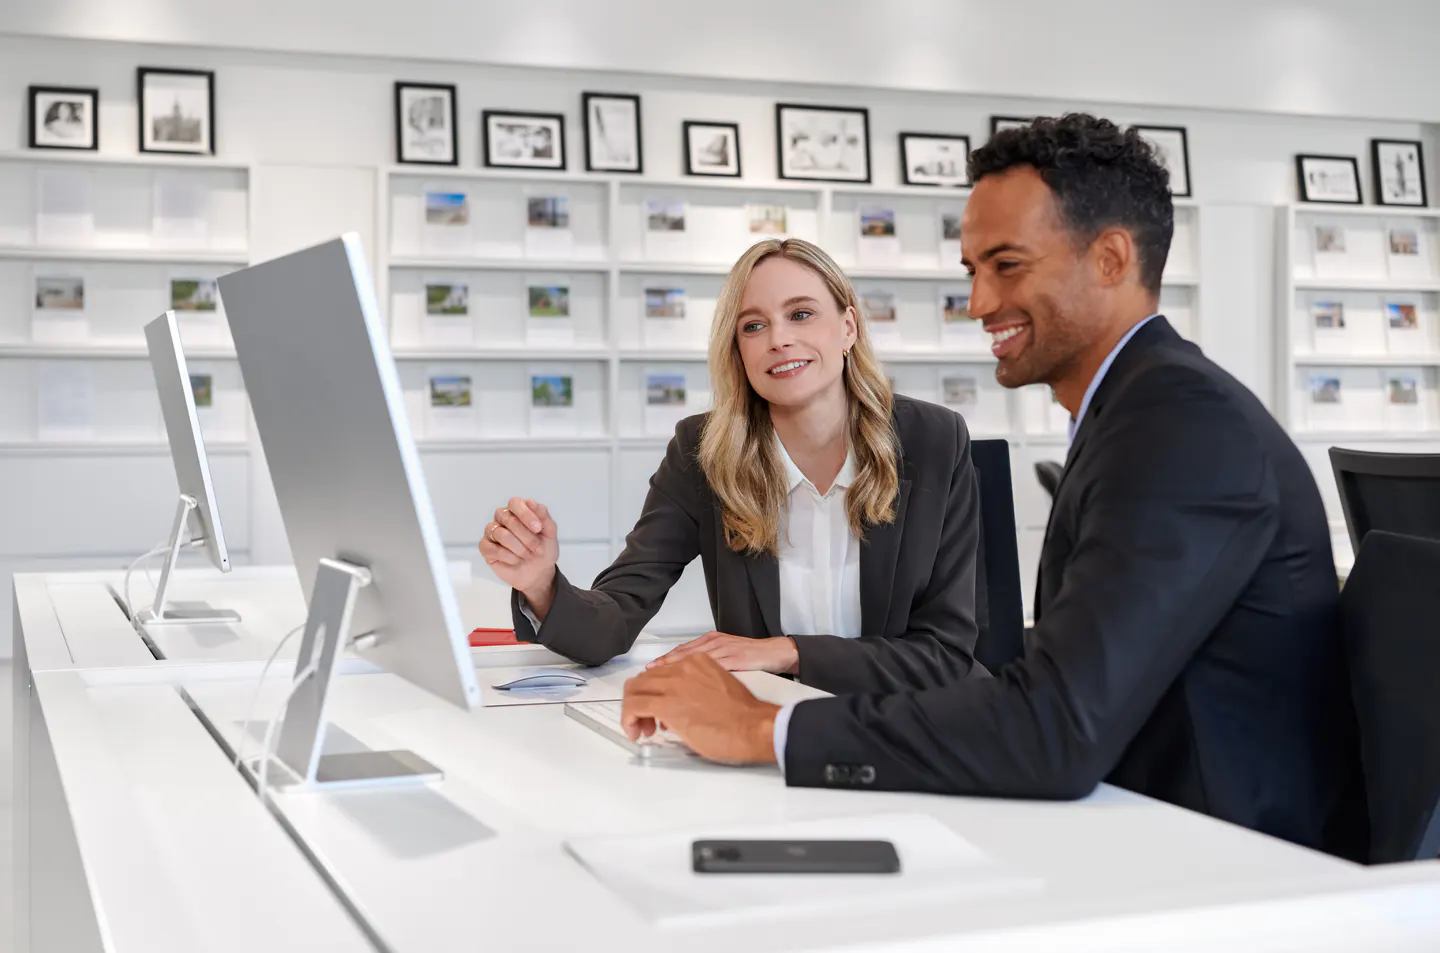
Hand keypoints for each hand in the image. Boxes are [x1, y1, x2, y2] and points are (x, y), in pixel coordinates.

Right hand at [478, 498, 559, 615]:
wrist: (539, 573)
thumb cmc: (543, 549)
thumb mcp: (550, 532)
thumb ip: (543, 515)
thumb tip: (530, 502)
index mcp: (517, 510)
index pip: (515, 503)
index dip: (526, 515)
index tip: (538, 529)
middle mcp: (502, 518)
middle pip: (508, 519)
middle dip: (526, 536)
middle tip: (536, 548)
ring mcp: (492, 532)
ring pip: (501, 534)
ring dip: (519, 548)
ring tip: (527, 555)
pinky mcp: (486, 548)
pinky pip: (493, 549)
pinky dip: (508, 557)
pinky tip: (515, 560)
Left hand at [622, 654, 778, 764]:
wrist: (753, 726)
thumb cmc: (744, 715)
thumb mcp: (718, 689)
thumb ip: (695, 691)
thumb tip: (678, 707)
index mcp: (698, 661)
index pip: (661, 671)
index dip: (654, 691)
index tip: (653, 706)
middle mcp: (682, 667)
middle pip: (644, 678)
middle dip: (640, 700)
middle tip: (646, 721)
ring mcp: (673, 683)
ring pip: (634, 690)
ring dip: (633, 710)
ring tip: (640, 728)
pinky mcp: (666, 703)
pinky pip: (634, 706)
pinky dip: (629, 719)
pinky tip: (635, 730)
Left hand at [647, 632, 798, 673]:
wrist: (778, 653)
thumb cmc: (756, 660)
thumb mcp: (728, 660)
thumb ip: (711, 665)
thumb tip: (693, 681)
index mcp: (713, 641)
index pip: (683, 650)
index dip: (666, 660)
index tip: (651, 668)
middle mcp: (716, 642)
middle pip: (684, 652)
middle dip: (665, 663)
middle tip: (648, 673)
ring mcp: (725, 649)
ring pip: (694, 658)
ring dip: (676, 668)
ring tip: (660, 678)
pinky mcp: (735, 658)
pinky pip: (711, 666)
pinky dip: (697, 674)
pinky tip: (687, 682)